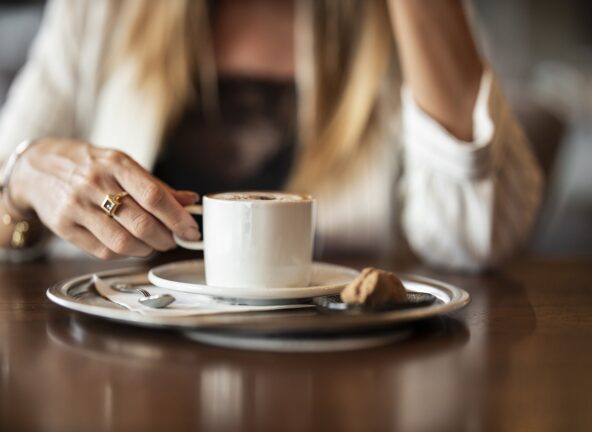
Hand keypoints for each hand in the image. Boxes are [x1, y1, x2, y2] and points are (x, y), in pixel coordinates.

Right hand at [10, 138, 199, 258]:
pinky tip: (131, 246)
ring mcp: (76, 207)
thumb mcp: (122, 164)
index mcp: (116, 164)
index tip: (192, 230)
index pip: (154, 196)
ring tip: (154, 244)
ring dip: (147, 249)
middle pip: (141, 224)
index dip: (178, 218)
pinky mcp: (63, 227)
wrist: (37, 168)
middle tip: (175, 240)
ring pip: (122, 242)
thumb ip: (156, 185)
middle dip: (166, 238)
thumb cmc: (88, 165)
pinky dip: (124, 253)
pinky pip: (102, 251)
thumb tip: (190, 201)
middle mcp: (95, 184)